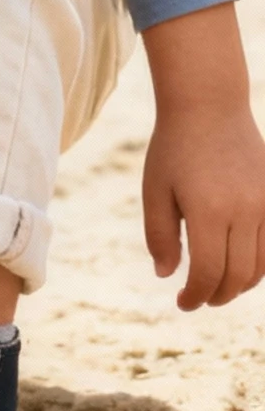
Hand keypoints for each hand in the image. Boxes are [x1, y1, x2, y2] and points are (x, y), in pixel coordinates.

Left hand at [141, 4, 264, 309]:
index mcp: (209, 210)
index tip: (182, 303)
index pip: (209, 273)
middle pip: (237, 276)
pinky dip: (257, 265)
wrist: (209, 106)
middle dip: (216, 296)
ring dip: (238, 285)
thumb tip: (168, 276)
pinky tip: (236, 266)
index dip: (195, 296)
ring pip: (260, 266)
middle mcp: (244, 210)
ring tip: (216, 286)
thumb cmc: (174, 148)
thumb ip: (160, 237)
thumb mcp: (155, 191)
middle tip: (197, 300)